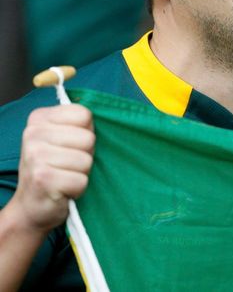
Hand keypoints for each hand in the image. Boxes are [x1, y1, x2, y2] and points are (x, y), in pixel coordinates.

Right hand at [13, 104, 94, 232]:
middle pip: (88, 138)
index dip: (86, 132)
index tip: (71, 145)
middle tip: (68, 165)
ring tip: (65, 177)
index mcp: (39, 118)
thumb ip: (80, 125)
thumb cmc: (55, 168)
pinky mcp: (43, 179)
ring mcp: (36, 156)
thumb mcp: (63, 140)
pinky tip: (63, 190)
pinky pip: (82, 180)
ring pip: (86, 160)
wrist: (31, 206)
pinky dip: (78, 189)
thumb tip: (111, 117)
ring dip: (81, 173)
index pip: (84, 114)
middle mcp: (33, 134)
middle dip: (85, 155)